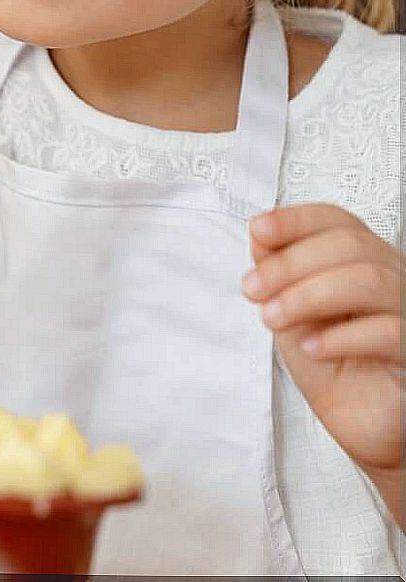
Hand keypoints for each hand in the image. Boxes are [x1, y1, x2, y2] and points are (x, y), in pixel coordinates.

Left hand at [245, 205, 403, 487]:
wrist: (361, 424)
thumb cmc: (331, 364)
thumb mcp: (292, 313)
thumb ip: (279, 274)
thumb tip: (260, 234)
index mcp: (365, 261)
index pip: (339, 221)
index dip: (297, 220)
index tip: (257, 230)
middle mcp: (396, 278)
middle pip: (350, 245)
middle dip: (290, 263)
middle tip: (252, 289)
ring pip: (369, 280)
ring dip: (308, 295)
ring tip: (272, 319)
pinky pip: (389, 331)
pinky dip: (341, 336)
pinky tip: (309, 348)